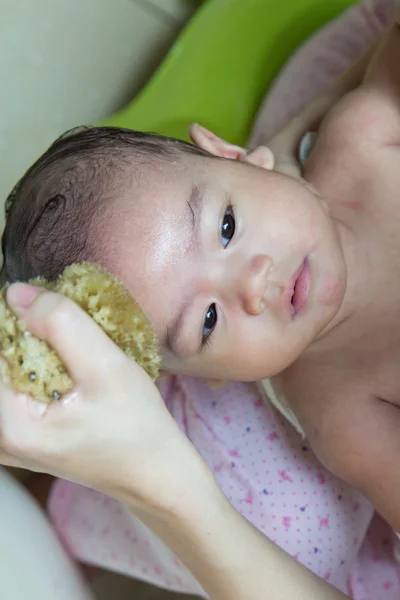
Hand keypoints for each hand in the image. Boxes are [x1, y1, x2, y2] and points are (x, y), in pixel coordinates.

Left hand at [0, 283, 206, 514]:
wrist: (155, 472)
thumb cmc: (138, 426)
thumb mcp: (106, 367)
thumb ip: (61, 324)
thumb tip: (16, 294)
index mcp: (9, 426)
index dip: (23, 323)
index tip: (61, 321)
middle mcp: (0, 438)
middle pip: (3, 361)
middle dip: (33, 337)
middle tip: (77, 341)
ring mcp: (10, 440)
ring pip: (13, 371)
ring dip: (40, 351)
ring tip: (81, 359)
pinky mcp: (24, 436)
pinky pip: (21, 387)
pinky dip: (44, 368)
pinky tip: (74, 372)